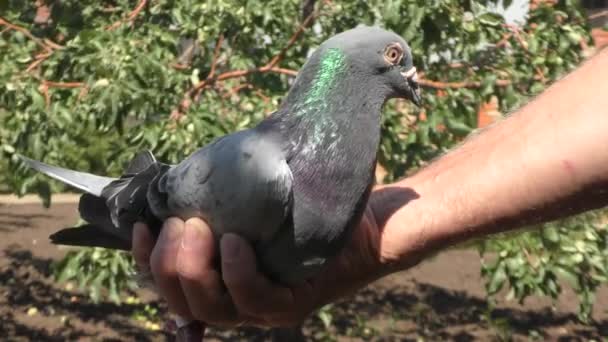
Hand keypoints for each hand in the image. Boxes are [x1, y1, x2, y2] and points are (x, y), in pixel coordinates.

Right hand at [131, 194, 424, 327]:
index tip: (138, 225)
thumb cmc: (304, 207)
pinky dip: (238, 272)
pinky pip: (254, 299)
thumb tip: (178, 178)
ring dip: (195, 267)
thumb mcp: (253, 200)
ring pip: (211, 307)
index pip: (166, 285)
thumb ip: (218, 199)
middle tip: (182, 222)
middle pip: (181, 300)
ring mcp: (263, 308)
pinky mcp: (291, 305)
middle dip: (168, 262)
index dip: (143, 261)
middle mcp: (235, 300)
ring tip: (200, 227)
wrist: (363, 223)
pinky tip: (235, 242)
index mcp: (218, 279)